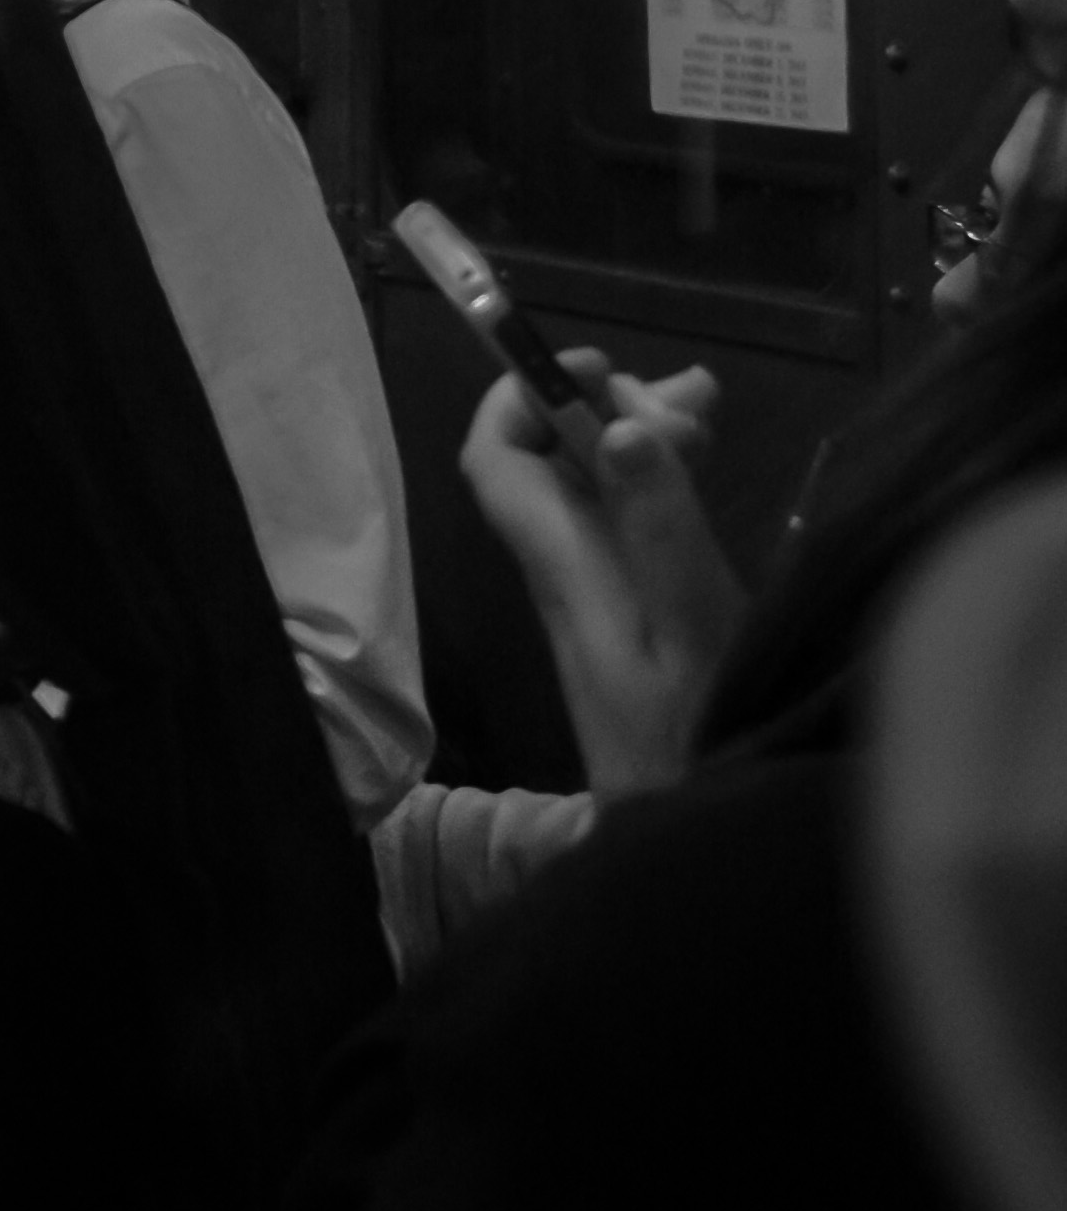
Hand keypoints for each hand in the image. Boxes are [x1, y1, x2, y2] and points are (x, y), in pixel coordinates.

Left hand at [460, 350, 748, 799]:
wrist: (695, 844)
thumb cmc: (696, 740)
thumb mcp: (692, 629)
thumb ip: (660, 528)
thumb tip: (617, 425)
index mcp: (565, 569)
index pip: (498, 464)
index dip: (522, 399)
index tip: (587, 366)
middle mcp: (569, 577)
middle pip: (557, 469)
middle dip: (611, 412)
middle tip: (699, 393)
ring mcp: (603, 602)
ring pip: (601, 495)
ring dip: (646, 446)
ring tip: (711, 411)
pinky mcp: (638, 625)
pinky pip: (634, 531)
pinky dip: (668, 491)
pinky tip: (709, 477)